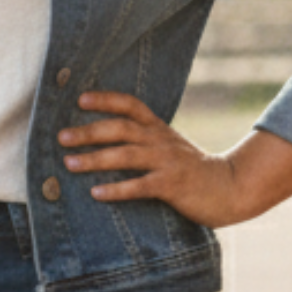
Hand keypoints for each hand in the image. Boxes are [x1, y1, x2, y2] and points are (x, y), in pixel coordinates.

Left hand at [58, 91, 291, 227]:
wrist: (229, 188)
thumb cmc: (190, 168)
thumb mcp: (168, 146)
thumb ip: (142, 140)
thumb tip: (101, 139)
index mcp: (158, 128)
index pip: (130, 105)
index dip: (105, 99)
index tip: (80, 99)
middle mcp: (160, 140)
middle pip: (120, 129)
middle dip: (89, 131)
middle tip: (61, 137)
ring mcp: (167, 162)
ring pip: (126, 155)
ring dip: (95, 159)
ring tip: (70, 164)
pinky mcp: (172, 185)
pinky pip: (140, 186)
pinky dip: (117, 189)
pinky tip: (96, 192)